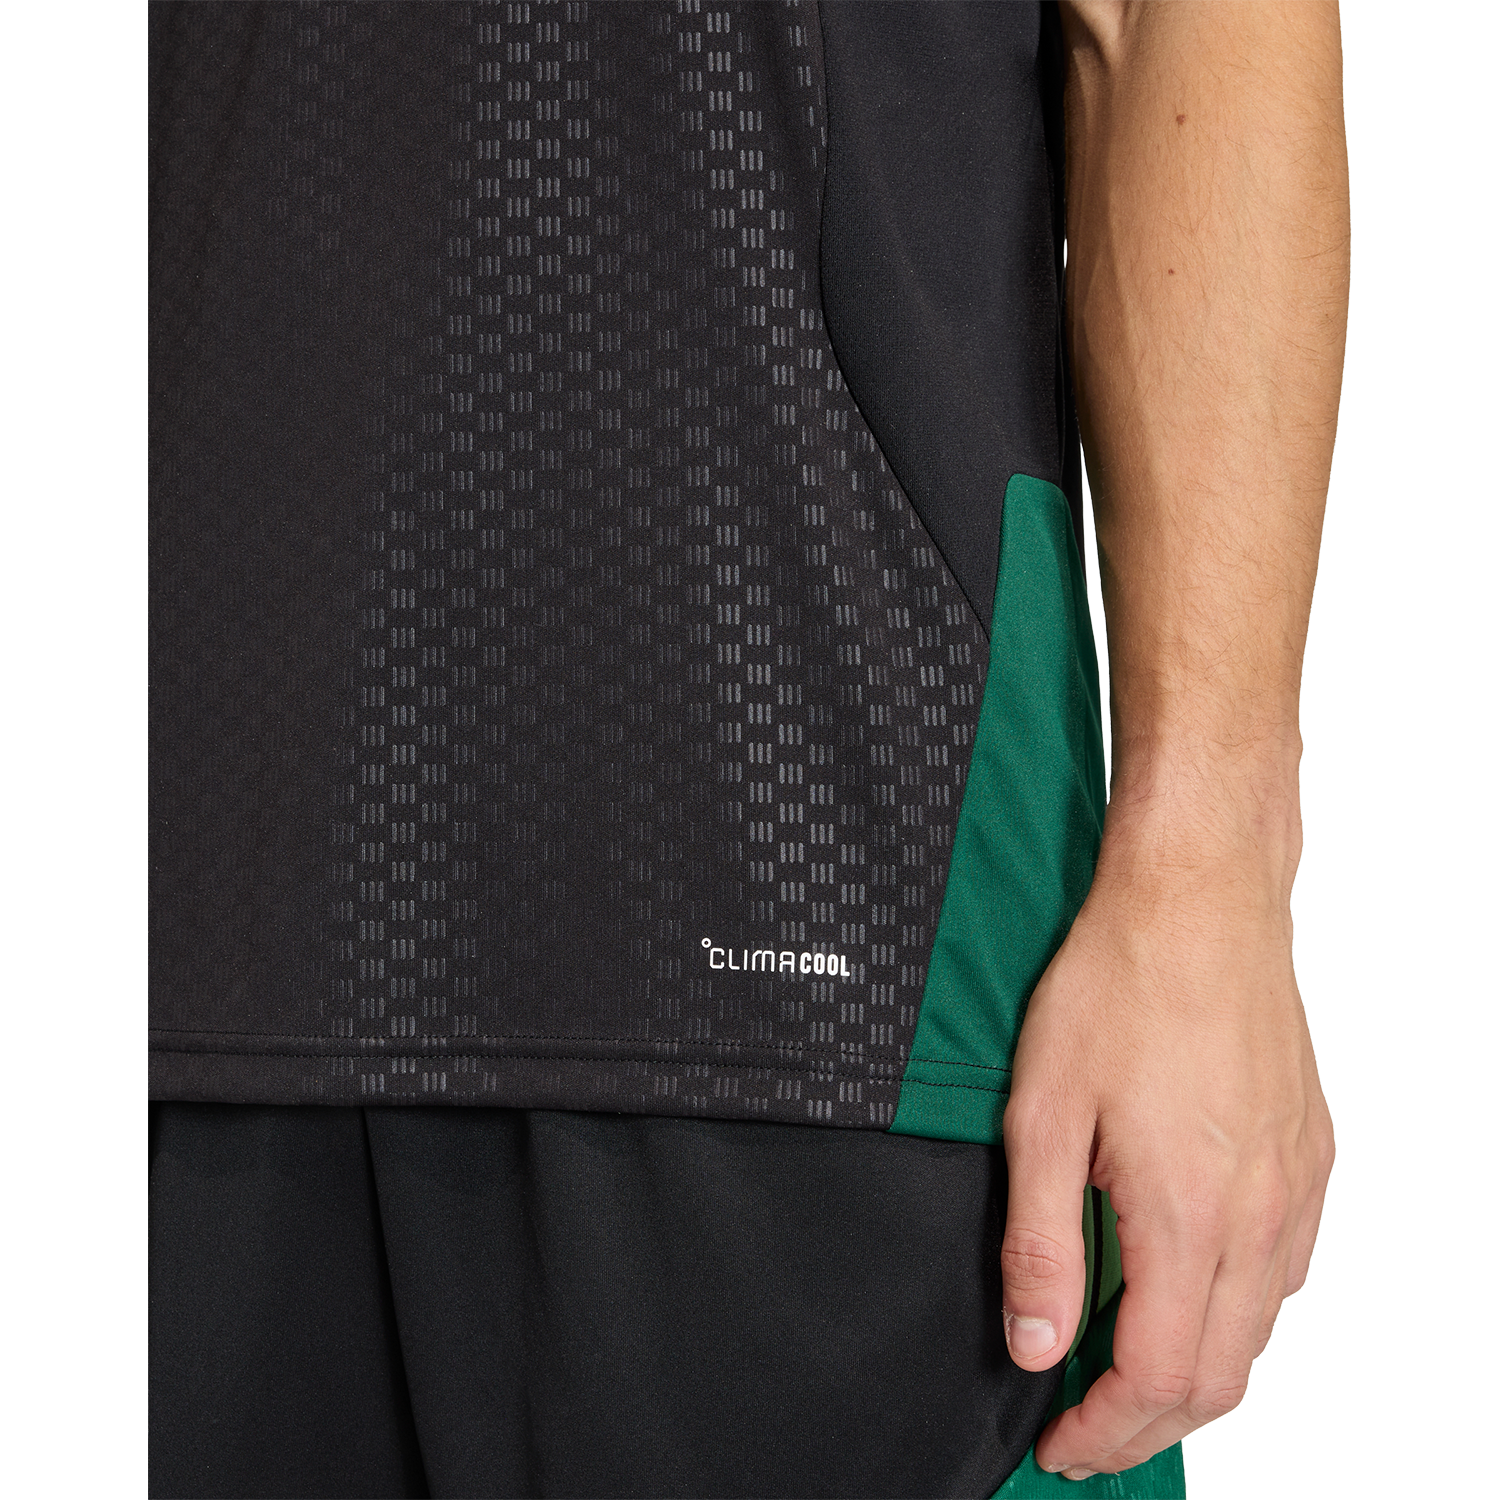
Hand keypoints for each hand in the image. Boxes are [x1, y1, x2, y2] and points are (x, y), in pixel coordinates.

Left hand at [997, 785, 1334, 1478]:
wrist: (1198, 901)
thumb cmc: (1118, 986)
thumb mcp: (1042, 1114)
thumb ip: (1039, 1241)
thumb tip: (1034, 1344)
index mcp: (1187, 1214)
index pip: (1158, 1378)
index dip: (1105, 1432)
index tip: (1058, 1444)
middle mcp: (1258, 1214)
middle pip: (1218, 1374)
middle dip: (1146, 1422)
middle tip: (1084, 1424)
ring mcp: (1295, 1185)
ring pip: (1256, 1326)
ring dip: (1193, 1369)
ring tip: (1124, 1366)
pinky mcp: (1307, 1153)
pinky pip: (1281, 1267)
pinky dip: (1232, 1307)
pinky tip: (1186, 1285)